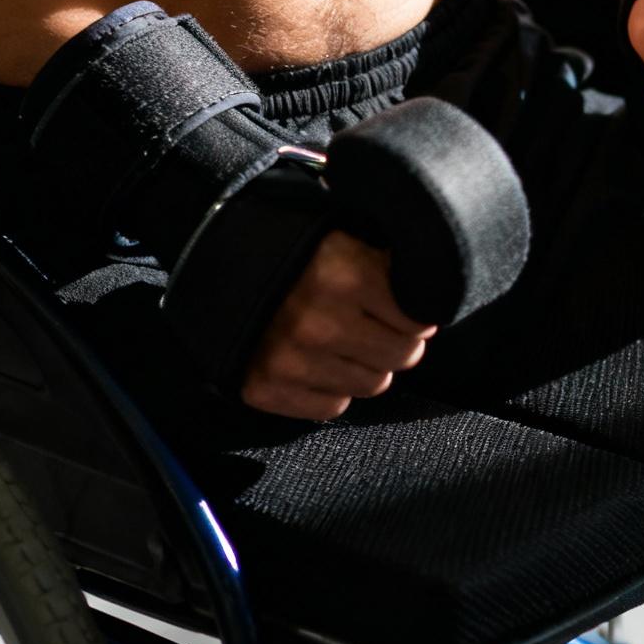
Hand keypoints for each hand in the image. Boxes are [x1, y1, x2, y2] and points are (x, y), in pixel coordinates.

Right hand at [239, 231, 434, 419]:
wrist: (210, 261)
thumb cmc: (288, 249)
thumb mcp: (341, 237)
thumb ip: (387, 263)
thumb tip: (433, 292)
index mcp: (345, 275)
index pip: (419, 320)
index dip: (416, 314)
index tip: (402, 308)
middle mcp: (321, 323)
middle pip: (401, 356)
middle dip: (397, 341)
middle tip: (378, 326)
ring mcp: (292, 360)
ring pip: (373, 384)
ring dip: (367, 365)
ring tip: (345, 342)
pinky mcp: (266, 388)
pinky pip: (333, 406)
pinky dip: (332, 387)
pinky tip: (317, 361)